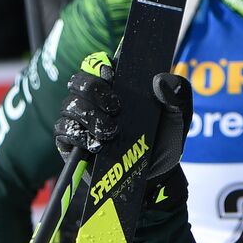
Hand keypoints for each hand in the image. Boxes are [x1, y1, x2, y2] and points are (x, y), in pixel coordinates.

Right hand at [55, 54, 192, 186]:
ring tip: (110, 132)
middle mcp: (96, 101)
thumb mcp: (179, 115)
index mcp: (120, 87)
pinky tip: (96, 144)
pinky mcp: (72, 144)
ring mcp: (82, 121)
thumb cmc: (165, 140)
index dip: (100, 65)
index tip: (111, 75)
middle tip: (116, 108)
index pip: (99, 65)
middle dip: (94, 90)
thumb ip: (177, 94)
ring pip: (69, 105)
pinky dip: (77, 134)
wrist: (157, 176)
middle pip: (78, 81)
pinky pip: (62, 130)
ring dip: (89, 115)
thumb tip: (160, 79)